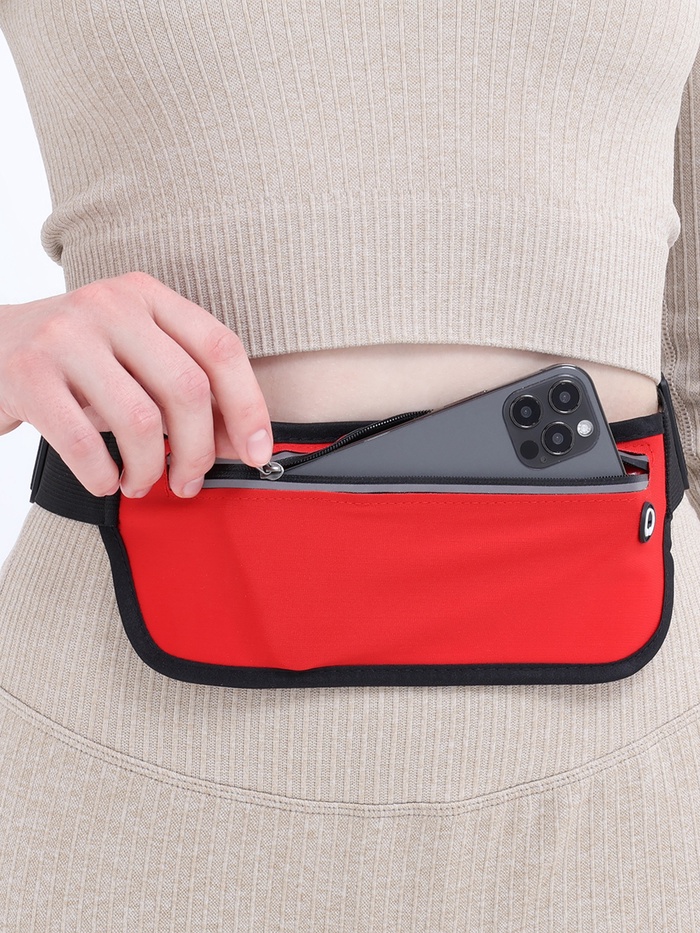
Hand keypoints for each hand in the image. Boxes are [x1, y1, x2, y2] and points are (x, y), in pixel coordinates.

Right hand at [0, 271, 273, 497]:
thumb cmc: (77, 361)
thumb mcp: (135, 358)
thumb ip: (188, 392)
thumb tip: (245, 445)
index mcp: (148, 296)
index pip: (221, 348)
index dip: (249, 407)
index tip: (258, 453)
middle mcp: (111, 306)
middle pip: (188, 389)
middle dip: (199, 452)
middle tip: (189, 482)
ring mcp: (66, 335)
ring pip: (140, 421)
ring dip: (150, 470)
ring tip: (141, 483)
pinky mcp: (27, 372)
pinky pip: (82, 442)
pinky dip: (102, 476)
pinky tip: (105, 481)